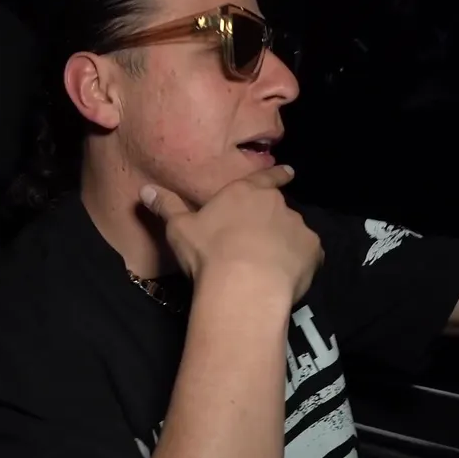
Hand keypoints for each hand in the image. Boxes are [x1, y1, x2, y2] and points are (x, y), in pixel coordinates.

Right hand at [140, 165, 322, 300]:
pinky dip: (299, 263)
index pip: (265, 178)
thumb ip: (166, 206)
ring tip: (270, 266)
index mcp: (246, 193)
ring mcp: (298, 227)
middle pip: (277, 210)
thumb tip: (145, 189)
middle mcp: (276, 205)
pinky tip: (286, 277)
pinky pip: (308, 255)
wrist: (244, 285)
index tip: (289, 172)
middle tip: (258, 243)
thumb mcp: (179, 229)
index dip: (277, 175)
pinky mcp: (312, 252)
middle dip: (271, 222)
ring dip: (285, 243)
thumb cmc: (209, 252)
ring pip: (293, 233)